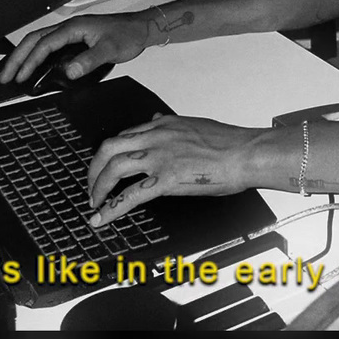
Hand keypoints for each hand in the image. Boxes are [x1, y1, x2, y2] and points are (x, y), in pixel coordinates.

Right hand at [0, 12, 153, 85]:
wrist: (141, 28)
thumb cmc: (128, 35)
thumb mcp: (109, 49)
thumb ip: (89, 60)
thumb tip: (69, 71)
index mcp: (73, 28)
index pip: (44, 44)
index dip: (30, 61)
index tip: (20, 77)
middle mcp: (69, 28)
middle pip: (34, 41)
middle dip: (17, 58)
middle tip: (4, 77)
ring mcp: (71, 33)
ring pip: (40, 42)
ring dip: (24, 56)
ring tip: (12, 74)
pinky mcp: (75, 39)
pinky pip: (49, 46)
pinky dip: (37, 56)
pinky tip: (34, 68)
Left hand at [85, 114, 263, 225]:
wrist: (246, 153)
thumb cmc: (229, 143)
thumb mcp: (194, 125)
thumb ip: (171, 126)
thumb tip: (156, 120)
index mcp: (163, 125)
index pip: (125, 135)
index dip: (110, 153)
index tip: (106, 166)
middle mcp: (156, 137)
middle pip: (109, 147)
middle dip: (94, 168)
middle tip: (91, 185)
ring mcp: (160, 157)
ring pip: (114, 168)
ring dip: (98, 187)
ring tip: (94, 202)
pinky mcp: (167, 179)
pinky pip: (131, 195)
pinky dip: (111, 208)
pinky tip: (102, 218)